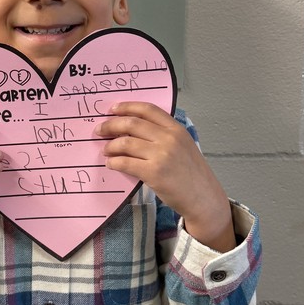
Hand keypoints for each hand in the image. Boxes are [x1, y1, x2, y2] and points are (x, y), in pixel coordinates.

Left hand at [96, 102, 234, 252]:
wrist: (204, 198)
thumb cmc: (192, 174)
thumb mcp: (184, 146)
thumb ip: (164, 135)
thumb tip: (133, 130)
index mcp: (176, 129)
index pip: (147, 109)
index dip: (127, 107)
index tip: (113, 109)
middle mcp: (169, 138)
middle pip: (132, 123)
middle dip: (111, 125)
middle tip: (100, 130)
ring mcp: (161, 155)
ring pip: (125, 143)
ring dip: (110, 146)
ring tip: (106, 150)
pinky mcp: (153, 173)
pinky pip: (125, 162)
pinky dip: (114, 162)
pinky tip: (111, 164)